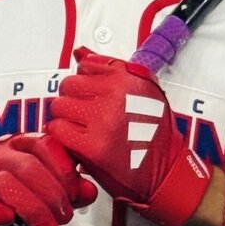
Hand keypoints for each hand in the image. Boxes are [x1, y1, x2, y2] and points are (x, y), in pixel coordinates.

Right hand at [0, 133, 97, 225]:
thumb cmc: (7, 202)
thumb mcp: (42, 194)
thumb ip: (67, 190)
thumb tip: (89, 191)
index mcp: (17, 144)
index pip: (44, 144)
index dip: (64, 170)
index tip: (75, 194)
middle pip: (29, 166)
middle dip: (52, 195)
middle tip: (63, 217)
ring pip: (7, 184)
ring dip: (33, 209)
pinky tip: (10, 221)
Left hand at [46, 49, 209, 225]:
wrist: (166, 173)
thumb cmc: (155, 135)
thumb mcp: (143, 92)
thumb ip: (109, 69)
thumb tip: (80, 52)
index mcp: (129, 77)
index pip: (86, 65)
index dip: (87, 83)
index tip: (95, 96)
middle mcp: (116, 94)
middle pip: (68, 84)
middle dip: (73, 99)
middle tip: (88, 115)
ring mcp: (103, 120)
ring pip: (59, 106)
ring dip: (66, 118)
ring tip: (84, 129)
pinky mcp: (92, 145)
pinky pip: (58, 129)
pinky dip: (62, 136)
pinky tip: (77, 141)